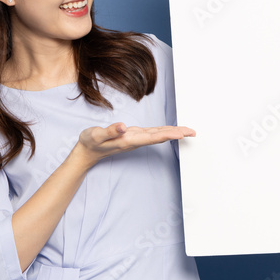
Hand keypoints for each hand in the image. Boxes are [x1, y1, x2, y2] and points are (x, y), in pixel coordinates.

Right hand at [75, 122, 195, 167]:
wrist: (86, 153)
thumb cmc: (90, 143)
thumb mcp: (95, 135)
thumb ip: (109, 131)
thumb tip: (122, 127)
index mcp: (128, 140)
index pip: (152, 137)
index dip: (167, 134)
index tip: (181, 134)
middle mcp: (135, 140)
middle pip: (159, 137)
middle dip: (176, 134)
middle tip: (193, 132)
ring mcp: (135, 139)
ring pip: (157, 135)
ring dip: (173, 132)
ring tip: (187, 131)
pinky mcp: (133, 136)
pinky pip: (152, 133)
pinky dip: (163, 131)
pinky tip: (170, 130)